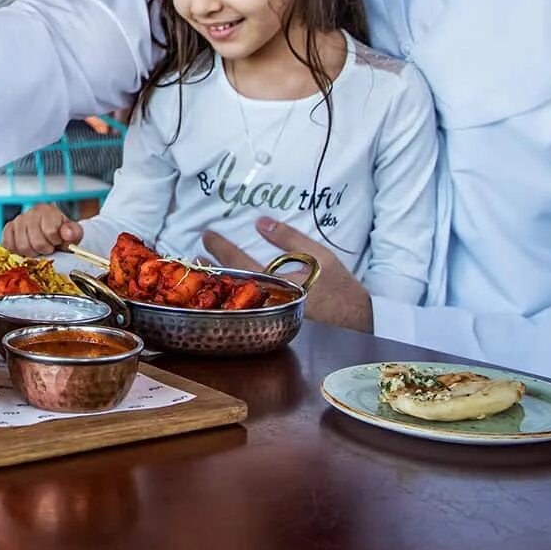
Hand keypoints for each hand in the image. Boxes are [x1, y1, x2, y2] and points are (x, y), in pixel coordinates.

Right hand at [1, 204, 80, 256]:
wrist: (52, 226)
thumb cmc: (61, 232)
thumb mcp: (73, 232)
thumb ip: (73, 232)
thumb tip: (67, 233)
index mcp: (48, 211)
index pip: (50, 232)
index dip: (55, 242)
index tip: (57, 241)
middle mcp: (31, 213)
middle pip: (35, 242)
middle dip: (44, 249)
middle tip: (48, 247)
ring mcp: (18, 220)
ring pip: (22, 246)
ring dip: (32, 252)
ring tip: (38, 248)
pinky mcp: (9, 228)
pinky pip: (8, 244)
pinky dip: (17, 250)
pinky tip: (26, 248)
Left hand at [202, 217, 372, 332]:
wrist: (360, 324)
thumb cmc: (341, 290)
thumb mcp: (320, 257)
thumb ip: (289, 238)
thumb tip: (261, 220)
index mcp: (276, 282)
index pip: (239, 260)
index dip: (219, 247)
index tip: (206, 234)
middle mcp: (267, 303)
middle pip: (227, 285)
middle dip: (207, 270)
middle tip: (190, 259)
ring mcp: (268, 319)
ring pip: (232, 301)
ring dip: (213, 287)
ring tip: (198, 274)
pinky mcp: (273, 329)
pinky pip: (245, 314)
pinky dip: (230, 302)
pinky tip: (220, 296)